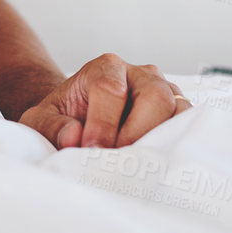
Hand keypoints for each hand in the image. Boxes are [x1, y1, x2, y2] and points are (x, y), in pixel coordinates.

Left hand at [18, 54, 188, 148]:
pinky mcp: (177, 111)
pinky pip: (189, 124)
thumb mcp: (42, 120)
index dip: (102, 124)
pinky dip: (175, 144)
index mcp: (106, 67)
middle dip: (136, 133)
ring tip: (137, 165)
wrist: (79, 119)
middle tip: (119, 162)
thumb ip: (51, 126)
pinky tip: (155, 164)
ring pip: (178, 109)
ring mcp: (164, 90)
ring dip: (160, 141)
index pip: (111, 89)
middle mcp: (140, 74)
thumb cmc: (63, 118)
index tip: (91, 151)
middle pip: (154, 95)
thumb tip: (74, 137)